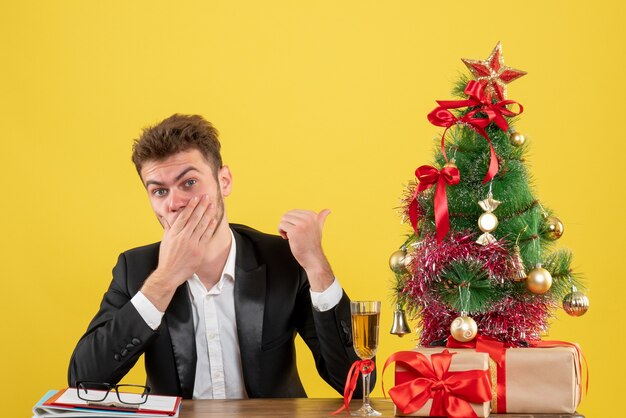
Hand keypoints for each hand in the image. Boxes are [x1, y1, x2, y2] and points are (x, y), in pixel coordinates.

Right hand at [141, 195, 217, 310]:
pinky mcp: (199, 250)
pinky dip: (210, 227)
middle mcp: (183, 236)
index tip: (196, 198)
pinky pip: (206, 236)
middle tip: (207, 197)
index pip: (184, 216)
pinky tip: (214, 219)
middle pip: (195, 218)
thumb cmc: (166, 257)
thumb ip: (168, 228)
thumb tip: (168, 217)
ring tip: (212, 205)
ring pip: (202, 225)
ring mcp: (192, 243)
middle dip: (201, 206)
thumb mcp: (165, 240)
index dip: (191, 206)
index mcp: (174, 233)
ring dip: (208, 214)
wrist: (169, 274)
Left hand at [278, 209, 333, 291]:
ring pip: (283, 220)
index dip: (292, 221)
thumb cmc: (313, 244)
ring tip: (290, 236)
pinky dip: (281, 232)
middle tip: (291, 233)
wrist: (313, 257)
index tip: (297, 229)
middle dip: (286, 224)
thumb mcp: (319, 228)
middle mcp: (308, 218)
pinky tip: (288, 238)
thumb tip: (328, 210)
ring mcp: (302, 225)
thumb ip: (321, 218)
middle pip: (287, 215)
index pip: (293, 212)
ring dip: (283, 228)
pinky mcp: (294, 231)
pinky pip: (281, 226)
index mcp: (312, 215)